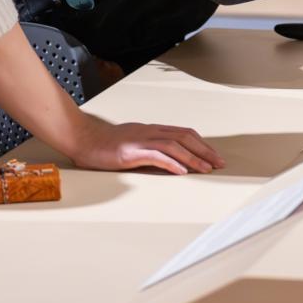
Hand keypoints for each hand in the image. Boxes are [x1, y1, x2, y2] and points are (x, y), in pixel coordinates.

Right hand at [68, 116, 226, 174]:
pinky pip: (155, 156)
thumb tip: (171, 161)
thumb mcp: (134, 143)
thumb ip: (151, 148)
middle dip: (205, 150)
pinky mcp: (130, 152)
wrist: (83, 139)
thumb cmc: (106, 145)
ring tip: (206, 169)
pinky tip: (182, 172)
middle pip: (185, 137)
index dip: (202, 144)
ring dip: (193, 158)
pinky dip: (171, 163)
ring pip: (174, 146)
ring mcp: (140, 141)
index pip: (184, 133)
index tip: (215, 156)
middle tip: (219, 164)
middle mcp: (150, 132)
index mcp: (153, 130)